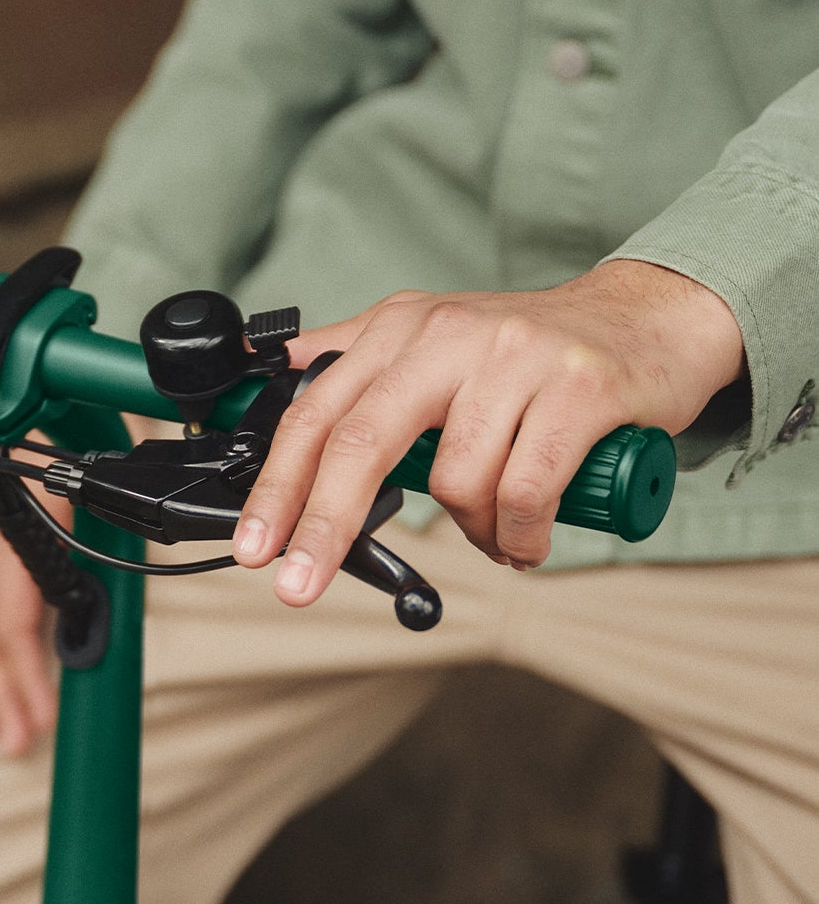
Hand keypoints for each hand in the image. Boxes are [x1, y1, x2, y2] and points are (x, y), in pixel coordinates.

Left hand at [232, 260, 745, 604]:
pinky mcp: (579, 388)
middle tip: (298, 585)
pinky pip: (525, 489)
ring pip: (455, 480)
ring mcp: (514, 357)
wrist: (648, 318)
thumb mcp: (428, 332)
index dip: (277, 486)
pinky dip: (519, 534)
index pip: (316, 413)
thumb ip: (351, 353)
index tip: (255, 547)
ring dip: (470, 533)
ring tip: (494, 535)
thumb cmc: (528, 347)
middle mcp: (447, 335)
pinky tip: (526, 539)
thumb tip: (272, 370)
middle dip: (323, 527)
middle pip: (360, 444)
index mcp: (398, 328)